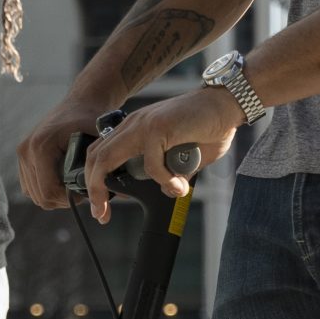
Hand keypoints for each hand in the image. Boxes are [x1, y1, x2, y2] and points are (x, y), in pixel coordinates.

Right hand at [17, 94, 111, 210]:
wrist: (82, 101)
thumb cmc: (91, 119)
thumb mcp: (97, 141)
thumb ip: (96, 166)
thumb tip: (104, 192)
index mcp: (41, 147)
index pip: (48, 192)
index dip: (68, 200)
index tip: (85, 192)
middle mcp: (26, 150)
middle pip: (40, 197)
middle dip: (62, 199)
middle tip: (80, 192)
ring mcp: (22, 153)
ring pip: (33, 193)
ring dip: (53, 195)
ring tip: (72, 186)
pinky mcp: (22, 155)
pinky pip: (29, 185)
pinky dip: (44, 188)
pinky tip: (62, 181)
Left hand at [77, 89, 241, 225]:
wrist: (226, 103)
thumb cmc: (207, 127)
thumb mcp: (179, 154)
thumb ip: (168, 171)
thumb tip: (166, 191)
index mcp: (134, 129)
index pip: (101, 153)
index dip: (95, 180)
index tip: (102, 206)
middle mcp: (133, 124)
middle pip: (95, 157)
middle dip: (93, 190)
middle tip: (100, 214)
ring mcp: (143, 124)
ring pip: (107, 159)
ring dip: (106, 189)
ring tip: (114, 209)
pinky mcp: (158, 128)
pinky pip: (151, 164)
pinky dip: (164, 181)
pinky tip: (180, 185)